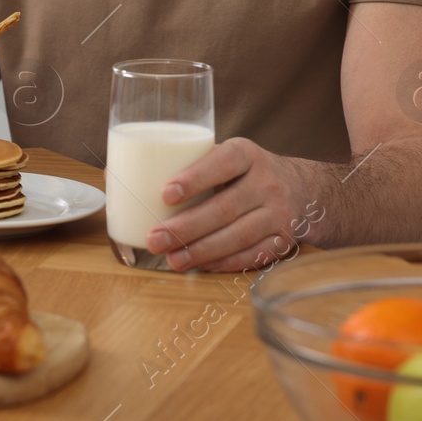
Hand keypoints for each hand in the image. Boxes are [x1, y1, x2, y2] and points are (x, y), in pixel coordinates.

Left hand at [144, 138, 313, 272]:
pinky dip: (224, 263)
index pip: (221, 163)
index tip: (165, 193)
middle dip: (186, 227)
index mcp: (246, 154)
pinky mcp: (284, 240)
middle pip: (224, 207)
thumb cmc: (243, 172)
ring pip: (238, 235)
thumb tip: (118, 172)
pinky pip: (253, 255)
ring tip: (172, 259)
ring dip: (202, 251)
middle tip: (155, 239)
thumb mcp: (225, 156)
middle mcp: (267, 181)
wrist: (303, 189)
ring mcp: (279, 213)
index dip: (194, 178)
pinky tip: (200, 266)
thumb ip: (186, 163)